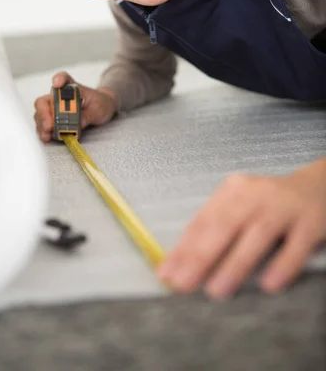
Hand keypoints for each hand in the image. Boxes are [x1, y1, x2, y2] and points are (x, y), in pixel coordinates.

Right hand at [33, 71, 118, 142]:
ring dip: (42, 125)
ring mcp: (54, 109)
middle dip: (44, 114)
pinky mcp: (54, 120)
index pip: (63, 78)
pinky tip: (47, 137)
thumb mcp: (98, 109)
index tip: (56, 84)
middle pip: (44, 101)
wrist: (103, 109)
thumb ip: (87, 115)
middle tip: (49, 125)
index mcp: (72, 87)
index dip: (58, 80)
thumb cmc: (100, 104)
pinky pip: (43, 125)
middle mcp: (59, 96)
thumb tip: (76, 124)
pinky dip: (43, 132)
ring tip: (47, 134)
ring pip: (40, 115)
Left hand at [157, 158, 325, 298]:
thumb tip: (175, 264)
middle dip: (201, 256)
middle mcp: (256, 195)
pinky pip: (296, 246)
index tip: (167, 273)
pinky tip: (269, 284)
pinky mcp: (311, 223)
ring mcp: (284, 208)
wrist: (318, 187)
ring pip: (257, 235)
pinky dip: (282, 264)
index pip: (203, 220)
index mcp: (233, 191)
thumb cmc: (269, 204)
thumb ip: (211, 232)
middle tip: (183, 283)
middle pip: (224, 225)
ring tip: (217, 290)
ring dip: (235, 263)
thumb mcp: (238, 207)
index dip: (183, 247)